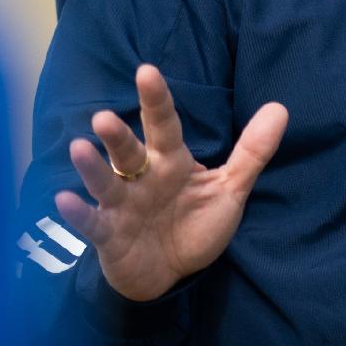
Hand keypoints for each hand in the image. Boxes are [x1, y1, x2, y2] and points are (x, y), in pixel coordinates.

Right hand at [54, 63, 288, 301]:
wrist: (171, 274)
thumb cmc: (195, 224)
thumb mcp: (229, 189)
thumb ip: (252, 152)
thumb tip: (280, 109)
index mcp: (171, 161)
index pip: (164, 124)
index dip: (156, 99)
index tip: (147, 71)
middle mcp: (142, 177)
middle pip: (128, 151)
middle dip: (116, 136)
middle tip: (103, 117)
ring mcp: (122, 205)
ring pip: (106, 181)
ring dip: (92, 167)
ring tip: (79, 148)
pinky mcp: (109, 236)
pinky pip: (93, 223)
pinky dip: (78, 213)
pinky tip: (64, 199)